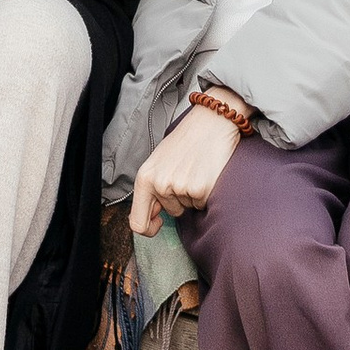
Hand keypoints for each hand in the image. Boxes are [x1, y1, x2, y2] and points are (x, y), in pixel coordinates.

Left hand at [129, 104, 241, 237]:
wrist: (212, 120)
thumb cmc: (187, 139)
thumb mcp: (160, 160)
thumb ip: (153, 186)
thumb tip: (153, 215)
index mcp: (145, 177)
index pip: (138, 223)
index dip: (149, 228)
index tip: (159, 222)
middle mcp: (160, 184)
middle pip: (171, 212)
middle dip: (180, 200)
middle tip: (186, 173)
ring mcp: (180, 187)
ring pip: (188, 207)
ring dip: (193, 194)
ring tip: (196, 169)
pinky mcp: (200, 189)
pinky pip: (203, 203)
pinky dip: (206, 193)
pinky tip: (206, 172)